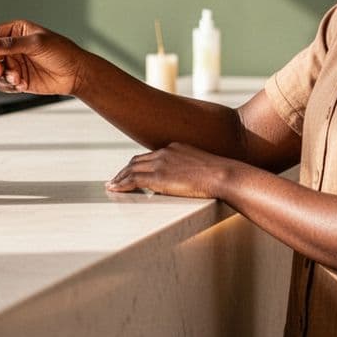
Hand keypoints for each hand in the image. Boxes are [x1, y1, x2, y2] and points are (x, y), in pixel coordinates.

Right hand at [0, 19, 85, 95]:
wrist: (76, 74)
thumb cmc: (61, 51)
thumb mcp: (37, 43)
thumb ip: (11, 45)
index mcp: (15, 31)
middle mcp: (11, 47)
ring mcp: (14, 64)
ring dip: (2, 76)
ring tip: (16, 78)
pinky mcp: (18, 79)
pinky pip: (4, 84)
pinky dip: (10, 85)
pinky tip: (22, 83)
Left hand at [105, 142, 235, 198]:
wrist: (224, 175)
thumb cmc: (221, 175)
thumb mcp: (203, 167)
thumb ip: (190, 170)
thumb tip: (186, 182)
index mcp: (175, 147)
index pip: (150, 156)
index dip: (138, 164)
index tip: (131, 171)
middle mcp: (164, 152)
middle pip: (137, 160)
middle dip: (125, 170)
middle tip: (116, 179)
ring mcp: (160, 163)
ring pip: (131, 169)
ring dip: (120, 178)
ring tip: (112, 185)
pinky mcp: (158, 177)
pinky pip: (133, 180)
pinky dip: (121, 184)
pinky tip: (115, 189)